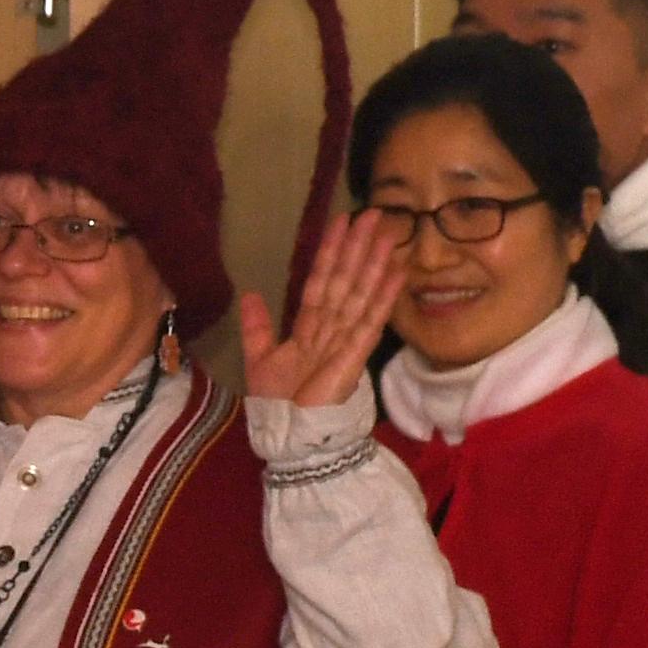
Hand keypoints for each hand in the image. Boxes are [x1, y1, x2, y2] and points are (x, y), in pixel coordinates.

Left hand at [241, 207, 402, 408]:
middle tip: (372, 213)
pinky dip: (383, 296)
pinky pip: (371, 320)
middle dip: (357, 247)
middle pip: (344, 280)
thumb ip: (257, 327)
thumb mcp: (259, 358)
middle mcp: (330, 328)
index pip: (320, 281)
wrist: (288, 434)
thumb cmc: (277, 403)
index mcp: (308, 328)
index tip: (340, 223)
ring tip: (387, 231)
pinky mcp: (356, 354)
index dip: (329, 252)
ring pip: (360, 293)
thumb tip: (251, 293)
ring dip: (373, 262)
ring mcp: (346, 339)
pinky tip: (396, 272)